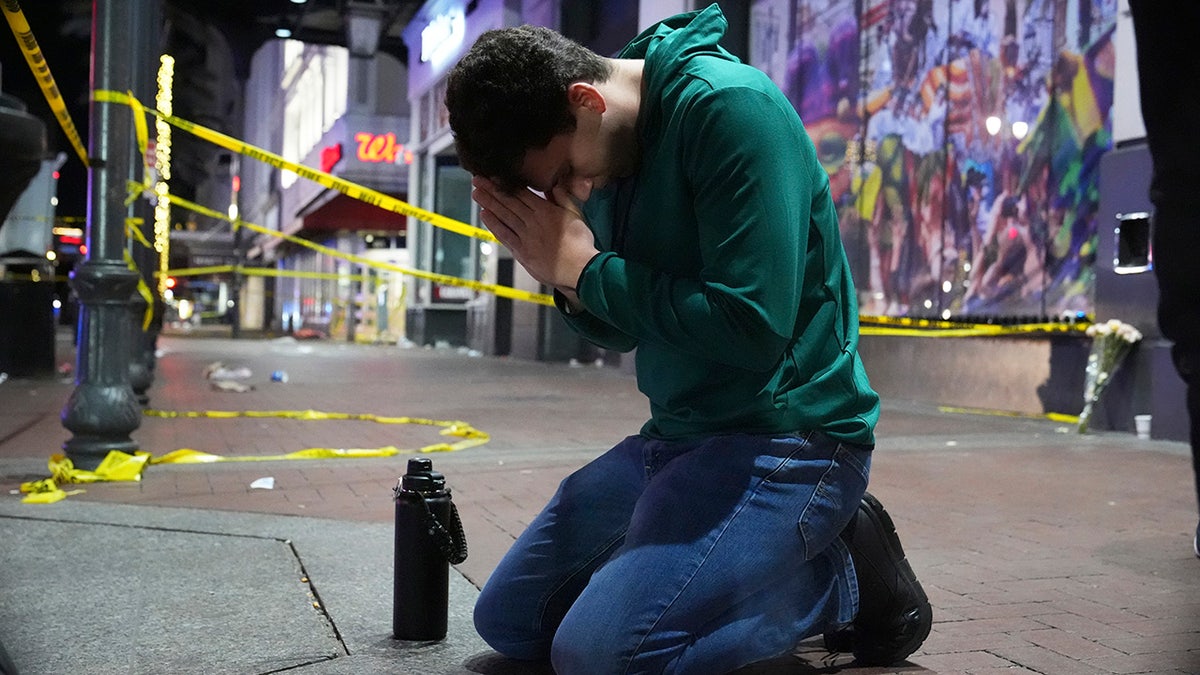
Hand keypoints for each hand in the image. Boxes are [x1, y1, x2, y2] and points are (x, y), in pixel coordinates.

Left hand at [472, 177, 599, 291]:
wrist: (580, 268)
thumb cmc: (581, 243)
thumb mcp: (576, 214)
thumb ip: (563, 198)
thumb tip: (553, 184)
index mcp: (546, 211)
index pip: (521, 194)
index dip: (506, 184)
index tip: (493, 176)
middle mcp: (532, 221)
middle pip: (509, 202)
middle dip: (491, 190)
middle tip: (477, 180)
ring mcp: (525, 237)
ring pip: (504, 216)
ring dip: (488, 204)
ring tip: (476, 194)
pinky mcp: (522, 252)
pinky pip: (504, 235)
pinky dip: (493, 225)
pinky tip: (484, 216)